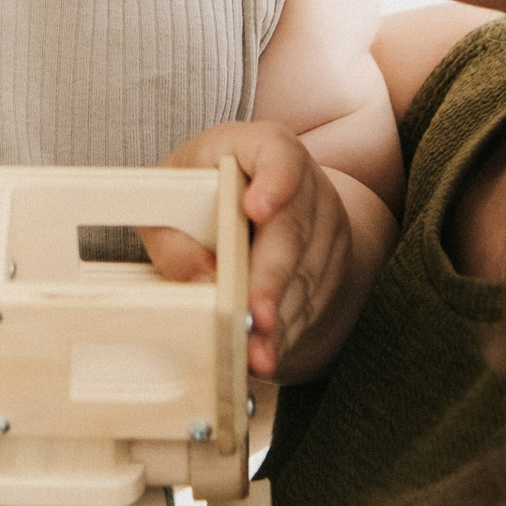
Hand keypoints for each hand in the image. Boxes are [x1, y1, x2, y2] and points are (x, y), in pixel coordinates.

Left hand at [139, 122, 355, 377]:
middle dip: (271, 278)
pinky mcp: (335, 264)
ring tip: (256, 355)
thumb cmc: (201, 195)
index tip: (255, 209)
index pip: (278, 155)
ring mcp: (327, 225)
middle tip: (254, 315)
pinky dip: (287, 332)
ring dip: (280, 319)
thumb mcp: (171, 201)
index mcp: (262, 148)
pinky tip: (265, 357)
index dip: (272, 181)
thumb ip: (170, 235)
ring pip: (306, 275)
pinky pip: (313, 302)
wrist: (255, 204)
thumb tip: (199, 275)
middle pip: (292, 230)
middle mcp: (306, 184)